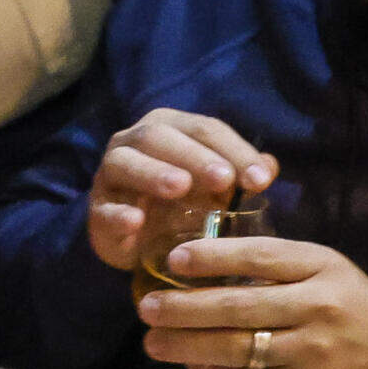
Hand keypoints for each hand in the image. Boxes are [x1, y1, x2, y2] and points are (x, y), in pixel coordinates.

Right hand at [87, 110, 279, 274]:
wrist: (142, 240)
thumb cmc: (183, 204)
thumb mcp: (216, 189)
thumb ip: (241, 174)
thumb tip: (270, 166)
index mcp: (170, 128)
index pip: (205, 129)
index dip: (235, 150)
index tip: (261, 180)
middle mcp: (135, 141)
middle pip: (162, 137)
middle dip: (195, 156)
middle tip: (223, 179)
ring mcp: (110, 173)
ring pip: (126, 162)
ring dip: (153, 172)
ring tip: (180, 187)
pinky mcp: (97, 208)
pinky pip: (104, 208)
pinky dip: (118, 213)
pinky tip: (136, 221)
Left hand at [139, 235, 367, 368]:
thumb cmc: (354, 306)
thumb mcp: (326, 269)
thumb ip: (277, 264)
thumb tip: (207, 255)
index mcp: (321, 267)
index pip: (259, 257)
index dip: (213, 257)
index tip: (173, 259)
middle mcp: (316, 306)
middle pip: (239, 306)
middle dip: (185, 309)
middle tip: (146, 308)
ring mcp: (309, 350)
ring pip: (238, 348)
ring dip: (189, 346)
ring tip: (153, 342)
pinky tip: (191, 365)